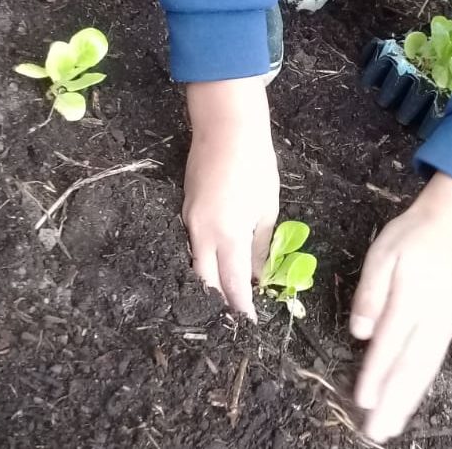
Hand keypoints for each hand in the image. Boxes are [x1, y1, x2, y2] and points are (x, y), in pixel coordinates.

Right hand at [183, 78, 278, 318]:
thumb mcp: (266, 207)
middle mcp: (202, 232)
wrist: (226, 127)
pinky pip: (191, 243)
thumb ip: (261, 244)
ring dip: (209, 281)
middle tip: (234, 316)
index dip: (241, 306)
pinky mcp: (185, 208)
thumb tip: (259, 275)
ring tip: (226, 296)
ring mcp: (189, 220)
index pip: (233, 283)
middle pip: (206, 280)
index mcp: (228, 234)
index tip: (248, 324)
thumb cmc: (255, 165)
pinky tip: (215, 263)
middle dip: (219, 301)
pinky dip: (203, 259)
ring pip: (195, 263)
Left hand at [350, 172, 451, 442]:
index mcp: (413, 297)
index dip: (376, 373)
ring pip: (424, 370)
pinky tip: (408, 399)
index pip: (390, 343)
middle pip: (411, 366)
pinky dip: (419, 385)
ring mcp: (444, 325)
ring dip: (407, 401)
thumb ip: (371, 292)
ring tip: (391, 427)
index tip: (362, 401)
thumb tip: (360, 332)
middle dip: (393, 401)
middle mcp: (432, 318)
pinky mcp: (448, 326)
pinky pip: (432, 362)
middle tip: (376, 432)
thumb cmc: (411, 236)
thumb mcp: (382, 252)